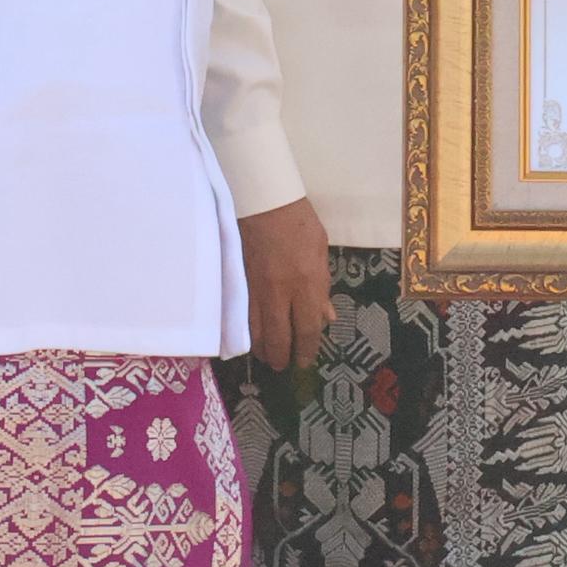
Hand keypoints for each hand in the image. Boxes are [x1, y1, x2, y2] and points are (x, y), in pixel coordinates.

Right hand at [236, 197, 332, 372]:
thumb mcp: (321, 252)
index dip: (306, 349)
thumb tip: (326, 317)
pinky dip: (247, 333)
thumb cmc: (299, 223)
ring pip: (256, 331)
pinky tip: (251, 339)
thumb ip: (322, 288)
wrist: (263, 202)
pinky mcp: (240, 284)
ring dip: (262, 349)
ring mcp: (256, 289)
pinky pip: (243, 317)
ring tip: (268, 356)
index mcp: (306, 282)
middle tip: (284, 365)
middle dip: (281, 357)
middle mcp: (280, 291)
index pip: (307, 328)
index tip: (305, 360)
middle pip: (278, 337)